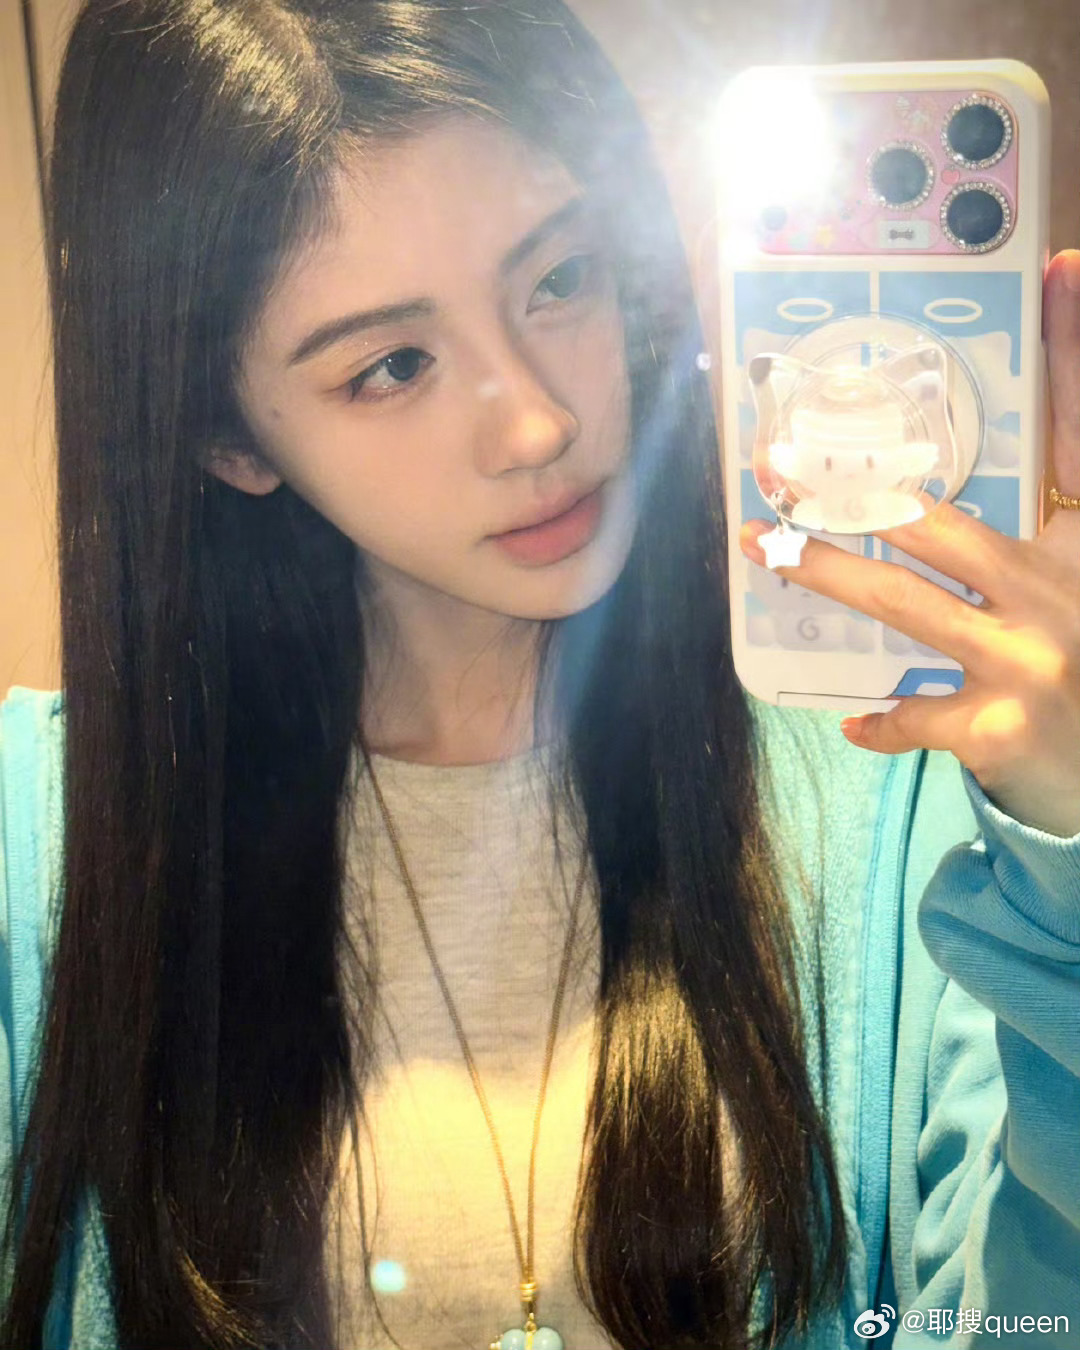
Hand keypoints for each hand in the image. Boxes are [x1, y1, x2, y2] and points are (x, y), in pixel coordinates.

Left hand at [739, 249, 1079, 837]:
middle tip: (778, 464)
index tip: (1059, 267)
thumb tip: (951, 490)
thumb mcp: (1072, 585)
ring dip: (821, 571)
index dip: (1073, 350)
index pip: (1077, 434)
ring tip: (761, 547)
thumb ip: (1035, 540)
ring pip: (903, 602)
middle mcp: (1057, 589)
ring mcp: (1028, 657)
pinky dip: (882, 721)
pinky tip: (855, 722)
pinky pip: (914, 714)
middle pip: (941, 520)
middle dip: (849, 492)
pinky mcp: (999, 726)